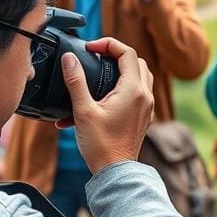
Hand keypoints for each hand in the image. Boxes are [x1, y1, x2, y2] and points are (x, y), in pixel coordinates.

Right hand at [58, 37, 154, 173]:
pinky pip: (137, 94)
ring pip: (140, 77)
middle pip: (137, 62)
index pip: (128, 53)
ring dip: (121, 71)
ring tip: (99, 73)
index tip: (90, 48)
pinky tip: (102, 96)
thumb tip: (69, 59)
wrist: (115, 171)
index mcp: (134, 90)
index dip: (109, 44)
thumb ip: (76, 81)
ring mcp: (146, 107)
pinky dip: (123, 88)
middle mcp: (145, 96)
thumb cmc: (101, 144)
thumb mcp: (83, 110)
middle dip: (116, 55)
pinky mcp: (143, 117)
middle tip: (96, 56)